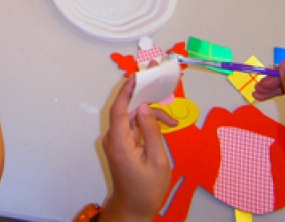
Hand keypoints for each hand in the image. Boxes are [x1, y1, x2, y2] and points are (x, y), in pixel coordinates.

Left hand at [100, 77, 172, 220]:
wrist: (134, 208)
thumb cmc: (147, 189)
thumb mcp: (157, 160)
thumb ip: (151, 131)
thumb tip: (146, 107)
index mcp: (119, 141)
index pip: (119, 109)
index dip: (126, 90)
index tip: (135, 76)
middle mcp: (113, 138)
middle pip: (127, 111)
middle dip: (145, 100)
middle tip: (160, 88)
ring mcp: (116, 141)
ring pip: (132, 118)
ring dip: (150, 116)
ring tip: (172, 123)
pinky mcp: (121, 145)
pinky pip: (132, 127)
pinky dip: (146, 125)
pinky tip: (164, 128)